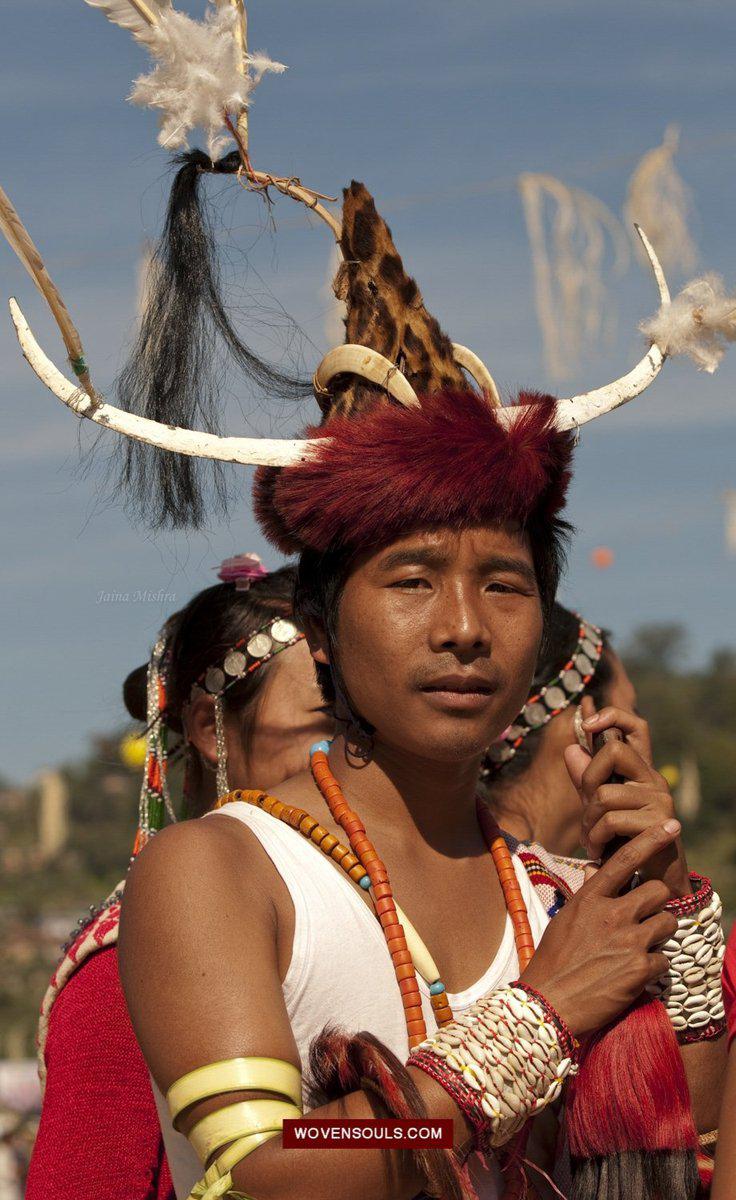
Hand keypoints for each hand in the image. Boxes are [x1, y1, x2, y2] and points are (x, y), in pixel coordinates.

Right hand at [519, 822, 680, 1036]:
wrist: (549, 1003)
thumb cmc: (553, 960)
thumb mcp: (565, 918)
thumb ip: (587, 893)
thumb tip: (595, 868)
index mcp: (590, 899)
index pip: (624, 859)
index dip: (650, 840)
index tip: (669, 826)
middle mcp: (611, 914)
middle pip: (658, 891)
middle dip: (658, 903)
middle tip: (646, 918)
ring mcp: (627, 940)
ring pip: (668, 922)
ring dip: (660, 933)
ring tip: (641, 946)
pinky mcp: (640, 969)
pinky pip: (665, 959)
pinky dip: (654, 967)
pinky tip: (635, 974)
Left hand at [564, 704, 690, 898]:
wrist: (651, 880)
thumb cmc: (622, 840)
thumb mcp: (599, 807)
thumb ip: (586, 780)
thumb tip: (571, 748)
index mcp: (640, 771)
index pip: (636, 727)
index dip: (613, 716)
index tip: (589, 723)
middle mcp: (653, 779)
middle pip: (613, 753)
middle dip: (587, 780)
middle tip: (586, 809)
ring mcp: (659, 800)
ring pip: (604, 794)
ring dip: (588, 822)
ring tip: (590, 839)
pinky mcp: (658, 823)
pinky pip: (611, 820)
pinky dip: (595, 837)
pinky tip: (597, 850)